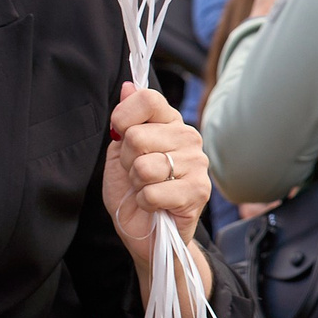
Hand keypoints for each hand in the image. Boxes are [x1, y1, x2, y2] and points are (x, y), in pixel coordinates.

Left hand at [105, 81, 210, 262]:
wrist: (145, 231)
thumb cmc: (132, 190)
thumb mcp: (118, 152)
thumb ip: (125, 120)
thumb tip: (128, 86)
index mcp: (169, 123)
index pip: (147, 99)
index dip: (123, 118)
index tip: (121, 135)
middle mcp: (188, 137)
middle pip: (137, 136)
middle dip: (126, 161)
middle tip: (137, 174)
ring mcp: (197, 164)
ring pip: (144, 166)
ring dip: (137, 183)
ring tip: (147, 188)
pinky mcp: (199, 191)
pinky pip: (153, 191)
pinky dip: (145, 202)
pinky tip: (155, 204)